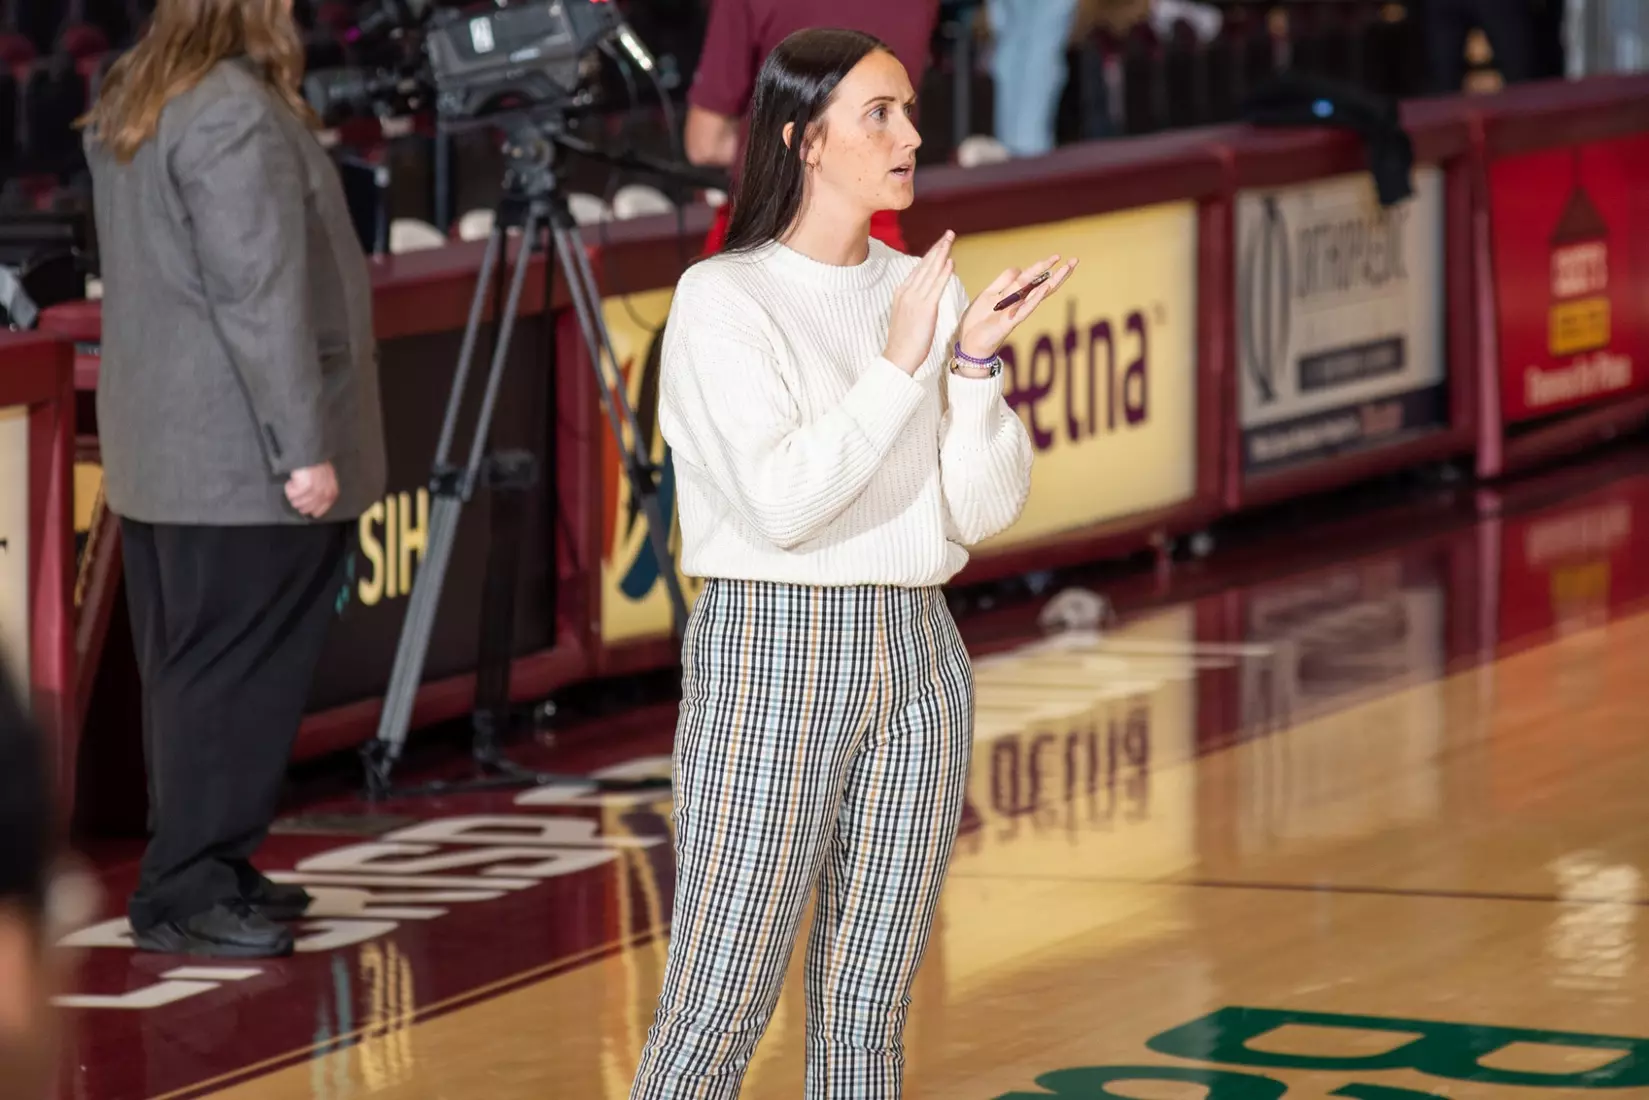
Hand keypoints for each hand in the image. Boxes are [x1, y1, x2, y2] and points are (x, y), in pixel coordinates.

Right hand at [285, 462, 338, 518]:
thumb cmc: (317, 466)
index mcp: (331, 495)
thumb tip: (311, 505)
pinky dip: (289, 487)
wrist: (312, 454)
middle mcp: (324, 495)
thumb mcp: (325, 482)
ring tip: (296, 484)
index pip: (318, 512)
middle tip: (298, 491)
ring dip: (293, 494)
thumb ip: (321, 495)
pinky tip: (292, 481)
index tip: (303, 503)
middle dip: (299, 501)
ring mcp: (315, 491)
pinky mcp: (304, 486)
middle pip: (305, 509)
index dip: (308, 508)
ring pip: (296, 503)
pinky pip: (291, 494)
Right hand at [884, 231, 955, 374]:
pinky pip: (936, 287)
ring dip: (942, 254)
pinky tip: (951, 262)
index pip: (919, 268)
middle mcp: (907, 292)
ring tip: (951, 240)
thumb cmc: (903, 341)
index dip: (931, 254)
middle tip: (949, 234)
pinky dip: (943, 273)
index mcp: (902, 292)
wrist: (898, 357)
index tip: (941, 243)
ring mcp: (915, 299)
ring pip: (931, 271)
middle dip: (938, 247)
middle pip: (925, 265)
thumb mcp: (905, 315)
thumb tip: (922, 295)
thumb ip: (913, 301)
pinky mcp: (925, 309)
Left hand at [956, 254, 1079, 362]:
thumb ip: (1003, 281)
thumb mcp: (988, 294)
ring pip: (1039, 294)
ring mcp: (1017, 312)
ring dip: (1053, 280)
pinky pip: (1026, 309)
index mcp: (1014, 295)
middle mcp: (1020, 303)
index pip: (1034, 279)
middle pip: (1043, 284)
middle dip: (1059, 273)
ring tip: (1067, 269)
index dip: (1045, 267)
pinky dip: (1036, 298)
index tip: (1058, 256)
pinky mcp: (1011, 322)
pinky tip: (1046, 288)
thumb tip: (1019, 268)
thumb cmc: (979, 320)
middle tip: (1074, 260)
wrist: (969, 343)